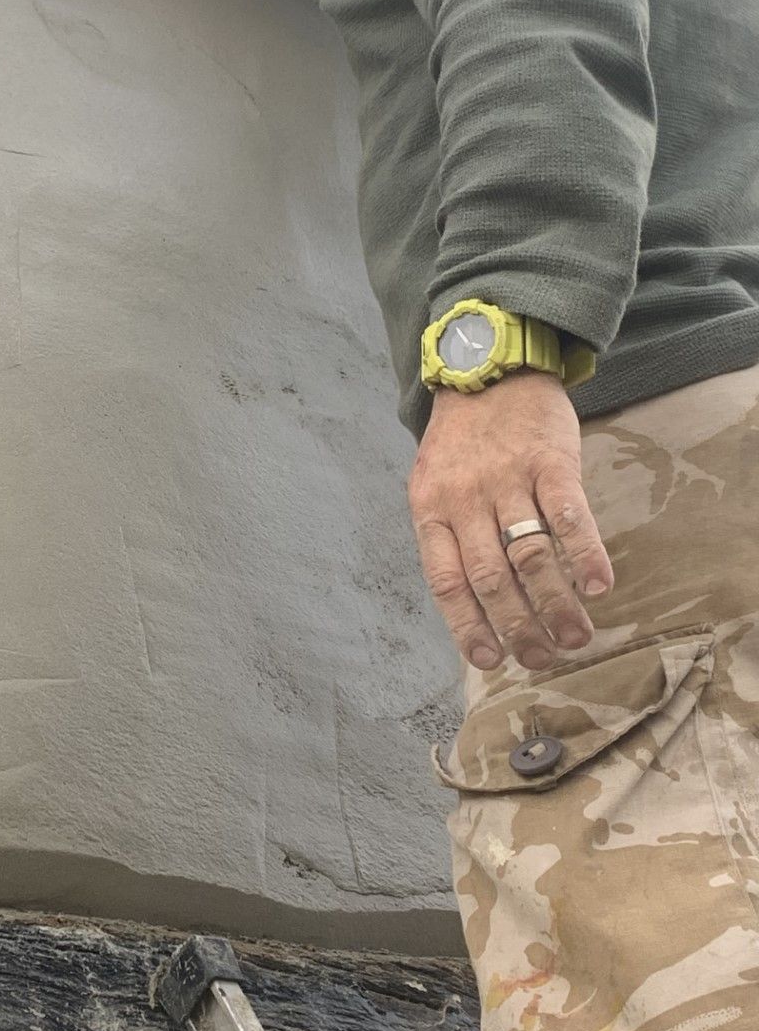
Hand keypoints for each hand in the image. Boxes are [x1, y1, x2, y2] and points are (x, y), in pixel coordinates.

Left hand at [408, 371, 613, 673]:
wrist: (486, 369)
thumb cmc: (462, 442)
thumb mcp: (434, 485)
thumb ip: (449, 536)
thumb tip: (472, 607)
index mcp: (430, 510)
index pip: (446, 581)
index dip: (467, 626)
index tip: (490, 661)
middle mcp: (465, 498)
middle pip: (491, 578)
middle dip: (517, 627)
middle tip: (543, 660)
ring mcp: (506, 478)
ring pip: (530, 554)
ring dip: (555, 604)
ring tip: (576, 638)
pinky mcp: (548, 459)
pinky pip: (567, 514)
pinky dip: (584, 554)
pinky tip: (599, 587)